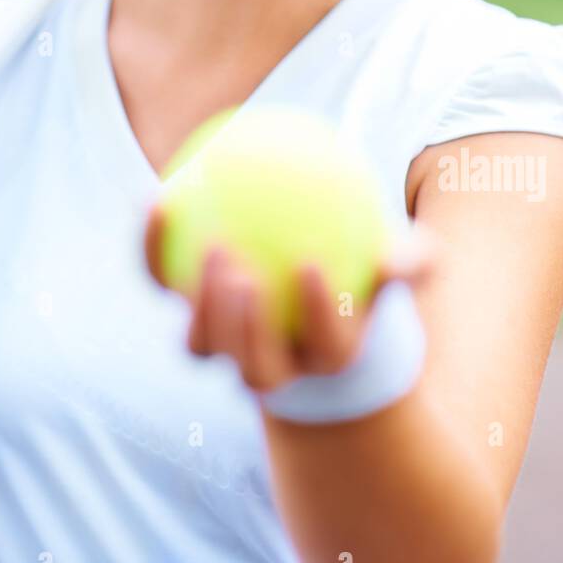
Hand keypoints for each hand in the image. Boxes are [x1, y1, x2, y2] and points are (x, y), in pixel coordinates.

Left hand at [144, 209, 437, 393]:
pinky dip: (153, 248)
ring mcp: (223, 347)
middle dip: (245, 328)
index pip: (329, 346)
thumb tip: (404, 253)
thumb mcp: (394, 268)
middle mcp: (272, 365)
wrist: (307, 304)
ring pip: (202, 346)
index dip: (321, 315)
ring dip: (201, 306)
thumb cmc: (360, 278)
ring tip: (209, 248)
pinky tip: (156, 196)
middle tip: (241, 270)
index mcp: (328, 354)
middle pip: (255, 367)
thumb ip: (408, 262)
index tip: (313, 265)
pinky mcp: (186, 312)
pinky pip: (162, 284)